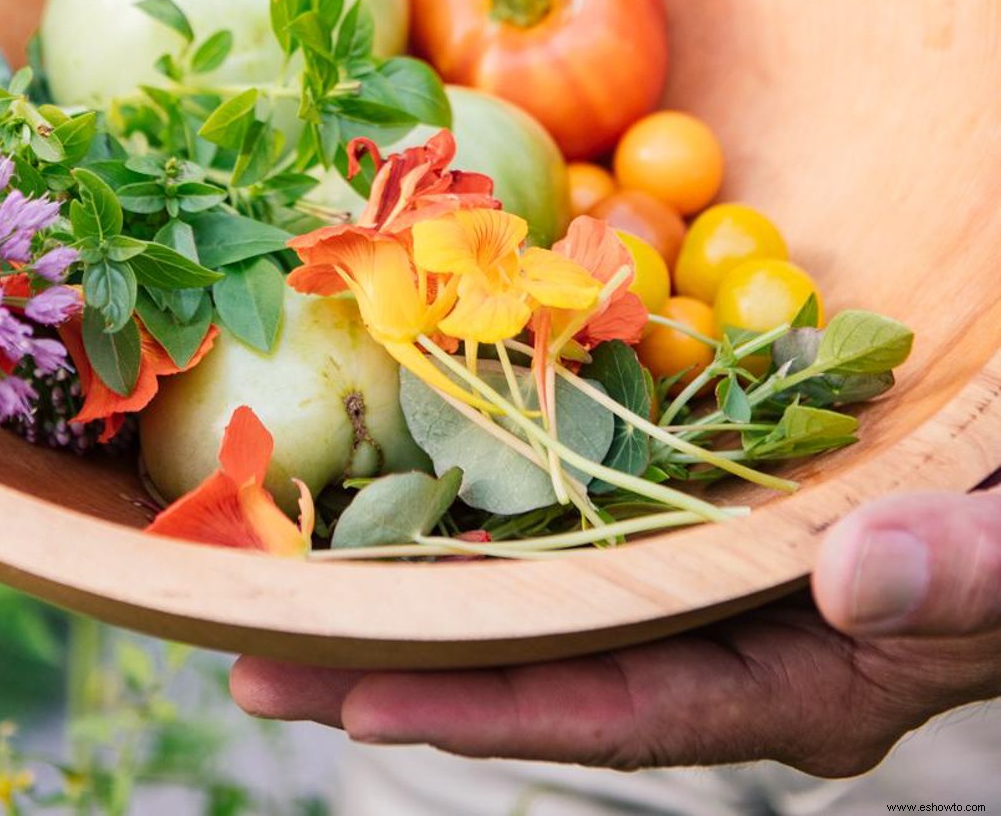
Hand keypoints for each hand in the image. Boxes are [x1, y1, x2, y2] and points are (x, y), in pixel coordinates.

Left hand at [231, 490, 1000, 776]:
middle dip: (404, 662)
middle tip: (254, 656)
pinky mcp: (708, 507)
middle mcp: (725, 640)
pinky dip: (501, 499)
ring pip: (549, 588)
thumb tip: (850, 573)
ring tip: (293, 576)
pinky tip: (420, 473)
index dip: (491, 707)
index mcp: (791, 682)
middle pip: (544, 660)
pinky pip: (587, 511)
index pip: (618, 711)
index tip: (359, 701)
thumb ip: (953, 575)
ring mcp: (710, 579)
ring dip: (428, 579)